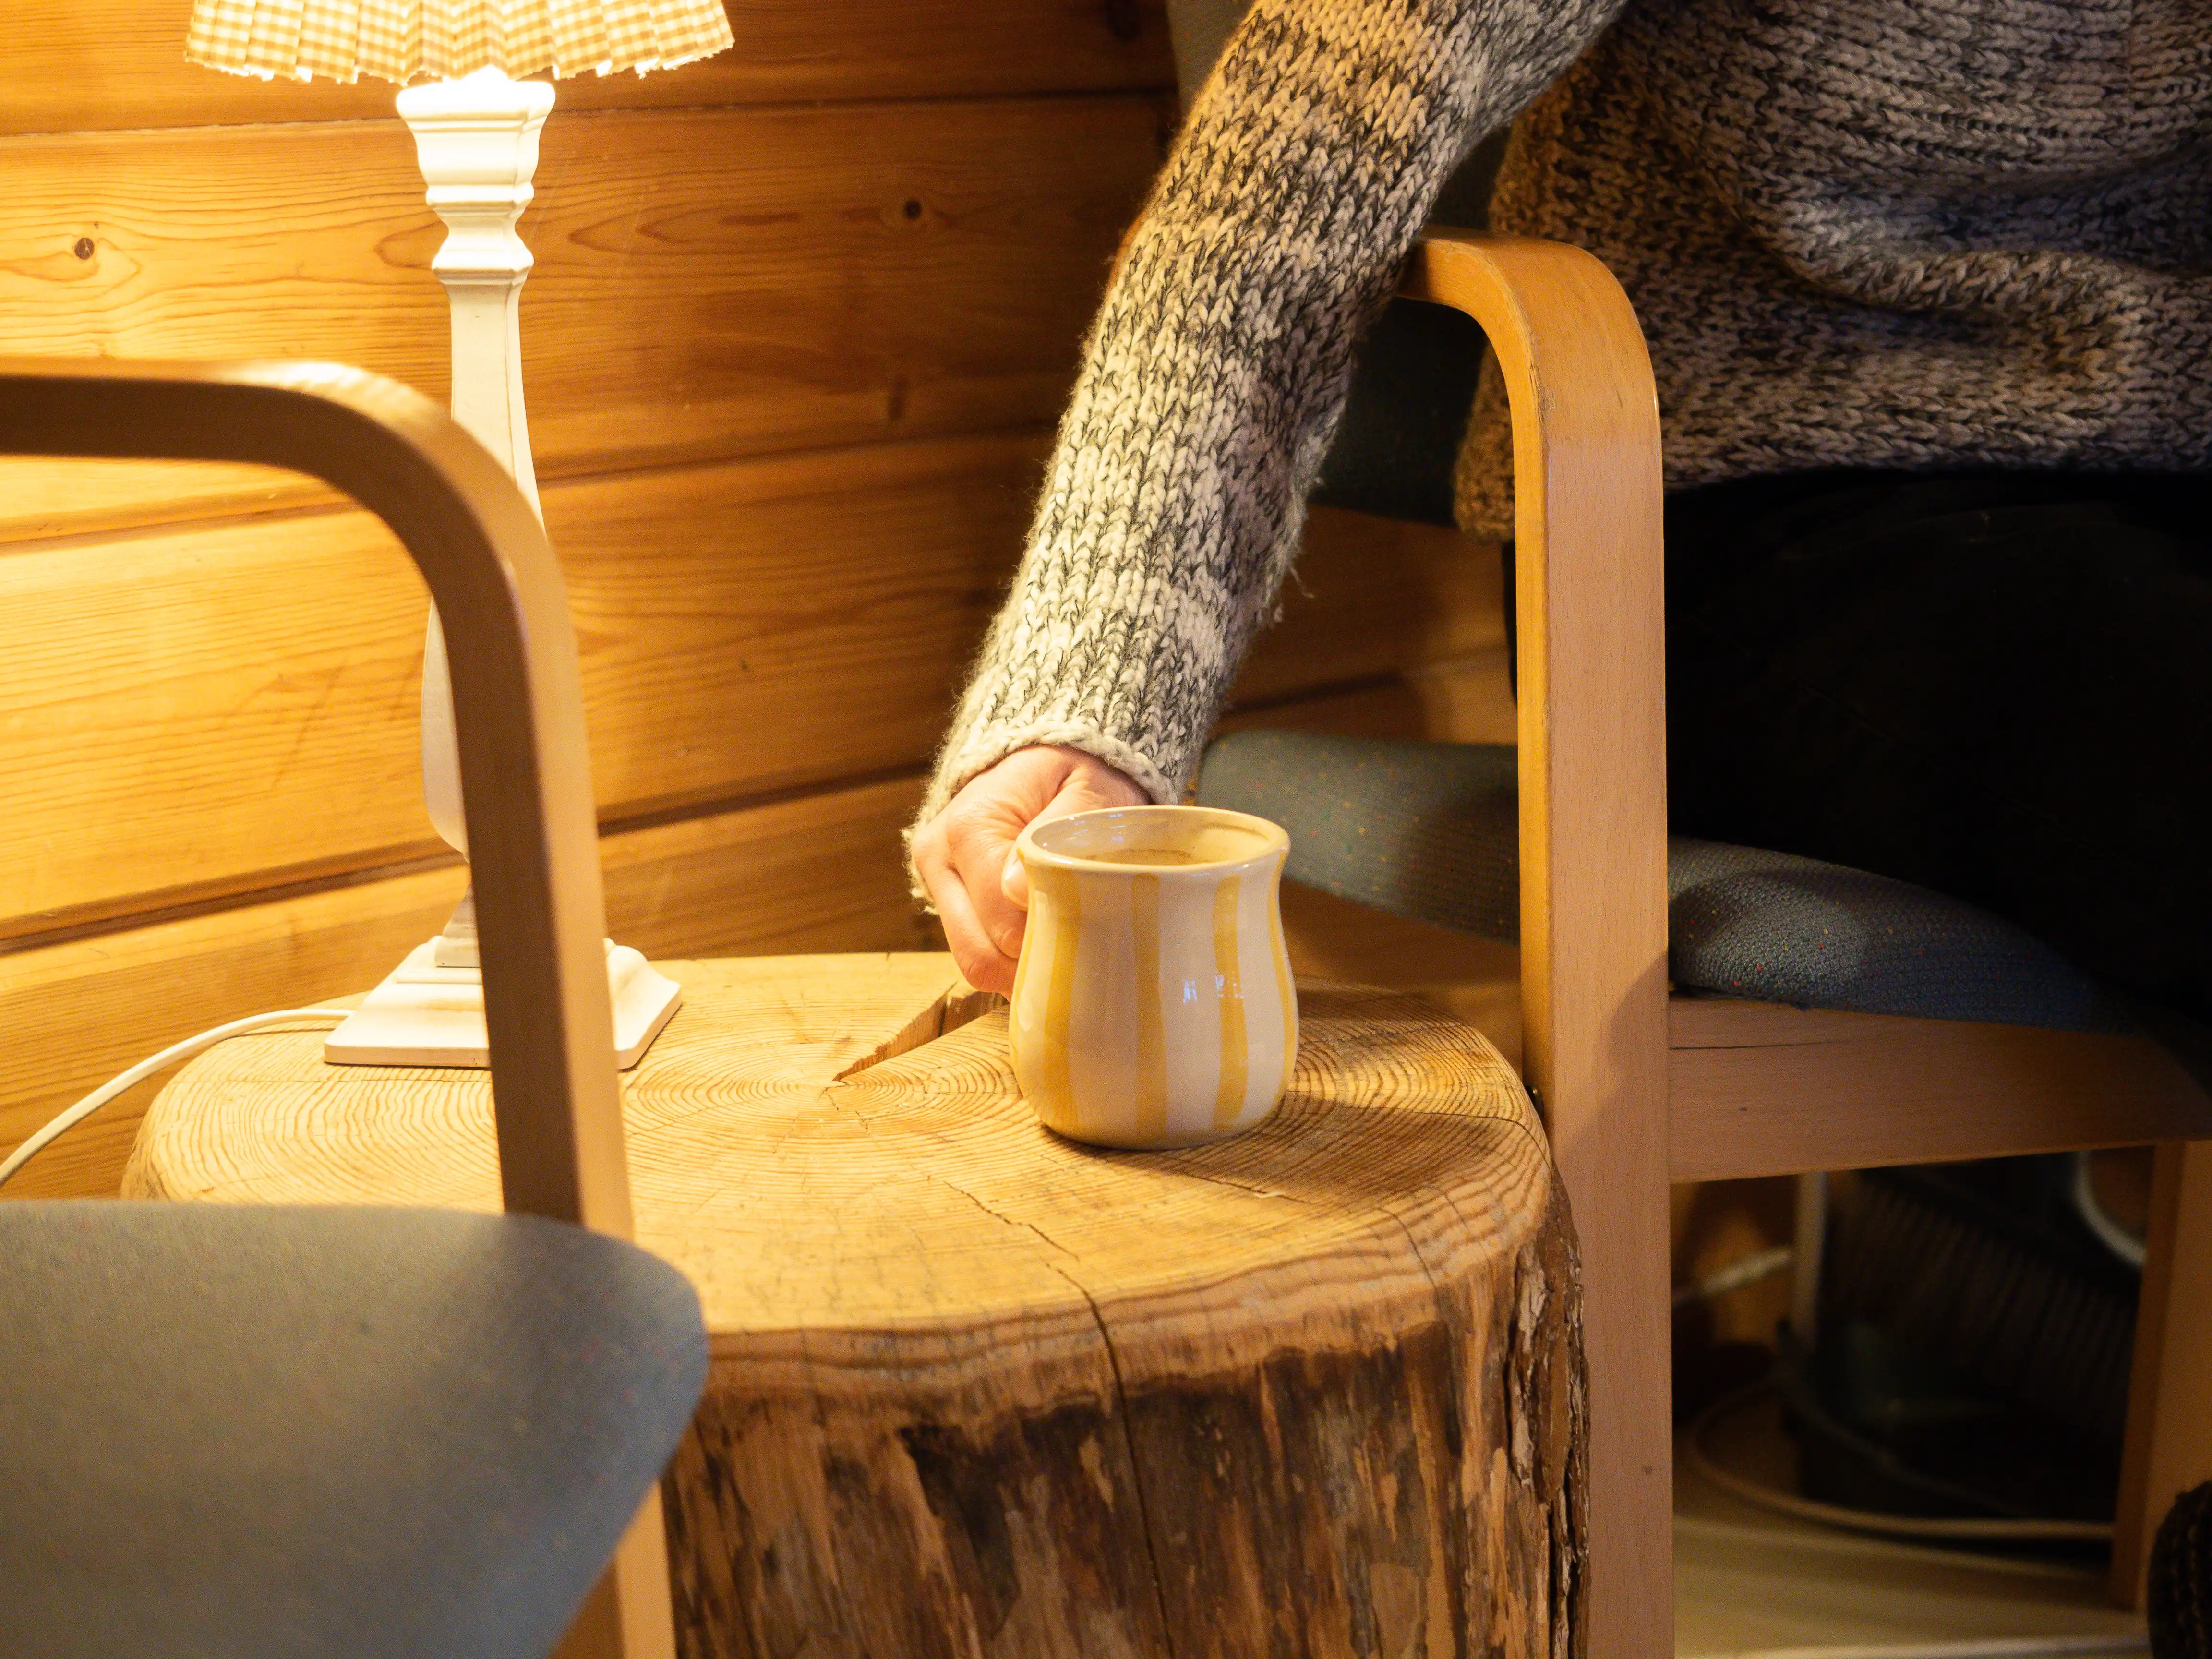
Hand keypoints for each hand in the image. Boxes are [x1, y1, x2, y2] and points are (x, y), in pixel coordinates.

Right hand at [913, 745, 1148, 994]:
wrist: (1051, 759)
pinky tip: (1044, 939)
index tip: (1094, 933)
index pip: (1003, 923)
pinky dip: (1011, 959)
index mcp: (970, 827)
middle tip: (1085, 954)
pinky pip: (975, 952)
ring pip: (974, 962)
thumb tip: (1016, 890)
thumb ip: (1056, 833)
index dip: (1050, 940)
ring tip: (1066, 947)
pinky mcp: (944, 896)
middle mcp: (940, 857)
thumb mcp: (1087, 790)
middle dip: (1035, 965)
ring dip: (1021, 968)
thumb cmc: (1080, 776)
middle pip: (981, 955)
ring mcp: (937, 880)